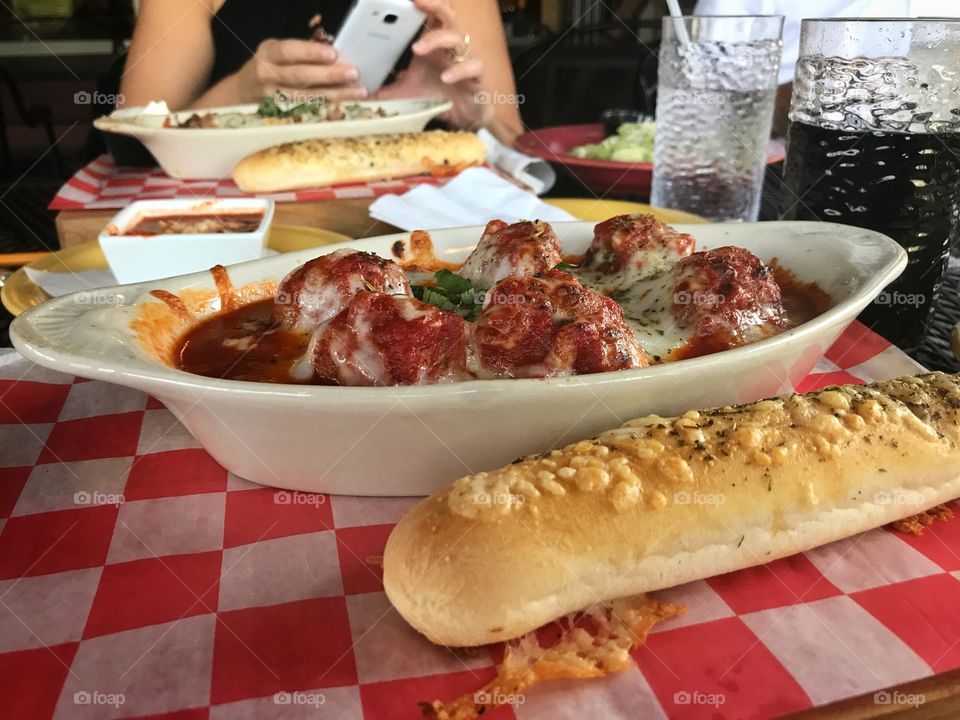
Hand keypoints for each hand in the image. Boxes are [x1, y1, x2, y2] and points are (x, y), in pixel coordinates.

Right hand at [236, 39, 367, 102]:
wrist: (242, 94)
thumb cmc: (268, 68)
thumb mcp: (277, 53)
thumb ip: (300, 53)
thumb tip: (335, 55)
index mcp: (268, 54)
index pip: (289, 52)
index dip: (311, 53)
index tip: (333, 54)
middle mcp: (268, 76)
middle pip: (300, 77)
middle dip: (329, 75)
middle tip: (353, 73)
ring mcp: (274, 98)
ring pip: (307, 97)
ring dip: (336, 95)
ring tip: (358, 92)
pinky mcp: (281, 116)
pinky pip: (309, 112)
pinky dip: (329, 109)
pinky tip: (346, 107)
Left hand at [376, 0, 491, 129]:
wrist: (464, 117)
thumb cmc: (439, 97)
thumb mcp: (408, 94)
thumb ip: (387, 92)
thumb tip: (362, 96)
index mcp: (432, 45)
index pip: (428, 15)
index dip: (421, 2)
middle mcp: (448, 47)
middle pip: (446, 15)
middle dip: (433, 5)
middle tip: (417, 1)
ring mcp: (464, 59)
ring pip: (456, 38)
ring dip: (436, 40)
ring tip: (417, 49)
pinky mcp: (476, 77)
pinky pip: (473, 66)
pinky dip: (459, 70)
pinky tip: (446, 77)